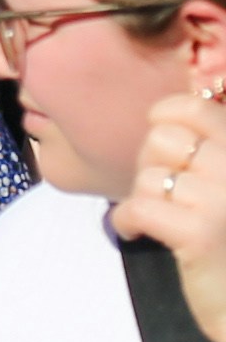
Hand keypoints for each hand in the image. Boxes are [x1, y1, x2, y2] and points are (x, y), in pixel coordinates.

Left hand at [113, 90, 225, 341]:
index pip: (194, 107)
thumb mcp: (224, 184)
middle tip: (163, 191)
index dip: (165, 117)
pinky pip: (137, 208)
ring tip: (162, 218)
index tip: (164, 141)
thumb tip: (167, 112)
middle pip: (161, 138)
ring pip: (147, 176)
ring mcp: (222, 200)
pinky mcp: (199, 234)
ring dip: (142, 197)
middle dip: (150, 164)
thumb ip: (209, 148)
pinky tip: (138, 232)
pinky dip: (126, 221)